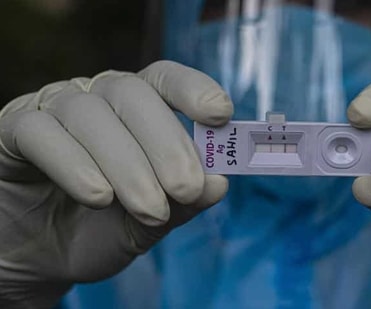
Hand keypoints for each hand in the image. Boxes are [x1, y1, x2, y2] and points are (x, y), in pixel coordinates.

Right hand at [0, 61, 232, 307]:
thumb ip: (184, 203)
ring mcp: (52, 109)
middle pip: (132, 94)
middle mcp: (96, 98)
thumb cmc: (101, 229)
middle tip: (186, 188)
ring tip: (150, 210)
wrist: (40, 256)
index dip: (193, 88)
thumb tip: (219, 183)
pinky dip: (75, 165)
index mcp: (136, 110)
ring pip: (90, 115)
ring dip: (127, 165)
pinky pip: (41, 133)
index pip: (164, 80)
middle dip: (166, 143)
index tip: (221, 113)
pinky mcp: (13, 130)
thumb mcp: (150, 222)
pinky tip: (99, 198)